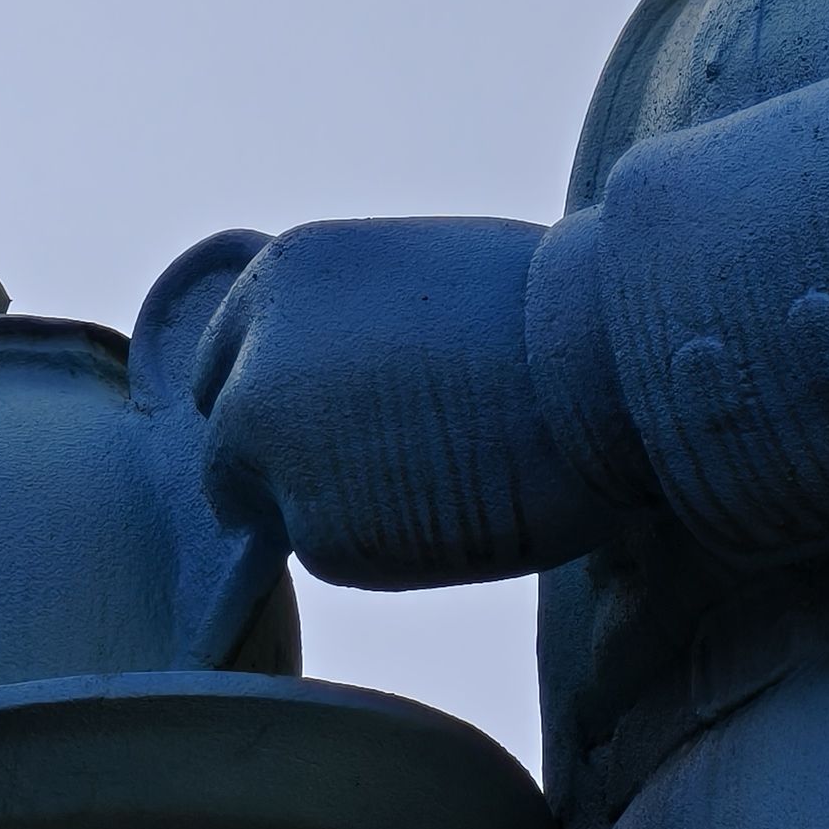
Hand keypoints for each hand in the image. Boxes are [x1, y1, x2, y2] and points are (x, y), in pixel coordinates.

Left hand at [183, 215, 630, 590]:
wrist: (602, 361)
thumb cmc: (549, 304)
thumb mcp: (419, 275)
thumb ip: (354, 320)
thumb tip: (346, 373)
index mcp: (282, 277)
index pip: (226, 359)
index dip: (273, 399)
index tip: (318, 422)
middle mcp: (256, 362)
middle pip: (232, 446)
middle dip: (285, 467)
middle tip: (376, 473)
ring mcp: (277, 452)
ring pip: (287, 510)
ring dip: (350, 508)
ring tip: (454, 473)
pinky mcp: (320, 533)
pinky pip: (344, 553)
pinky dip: (391, 548)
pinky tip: (465, 505)